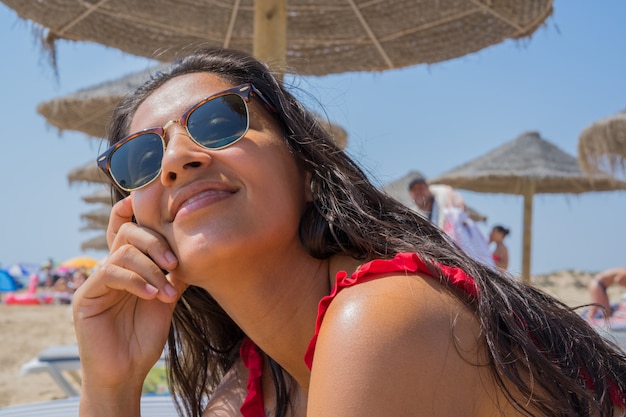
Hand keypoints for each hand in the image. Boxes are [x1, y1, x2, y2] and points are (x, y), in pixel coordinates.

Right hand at [73, 197, 180, 401]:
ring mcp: (97, 281)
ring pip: (122, 252)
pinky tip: (151, 294)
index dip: (134, 212)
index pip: (127, 229)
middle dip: (154, 241)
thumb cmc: (145, 336)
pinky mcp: (86, 296)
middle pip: (127, 233)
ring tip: (167, 291)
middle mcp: (110, 267)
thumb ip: (173, 274)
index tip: (149, 201)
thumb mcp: (166, 298)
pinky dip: (135, 280)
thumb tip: (194, 251)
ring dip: (150, 269)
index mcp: (128, 265)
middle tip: (173, 263)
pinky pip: (109, 273)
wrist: (127, 371)